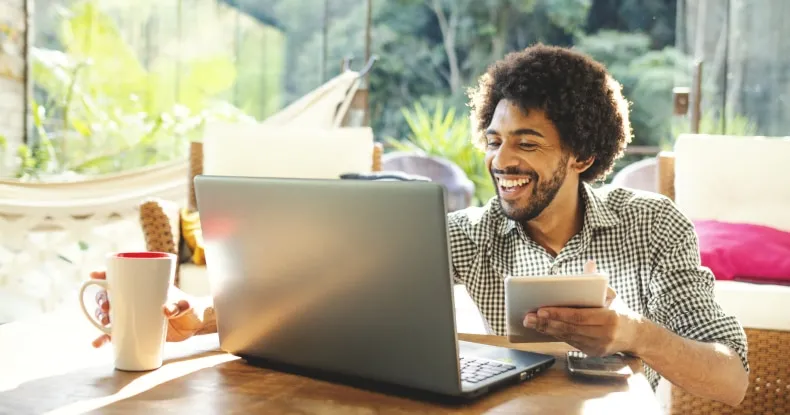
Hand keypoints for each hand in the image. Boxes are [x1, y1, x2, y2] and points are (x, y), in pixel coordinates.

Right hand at [90, 270, 204, 347]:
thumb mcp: (186, 304)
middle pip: (109, 296)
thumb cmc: (189, 308)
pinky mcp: (133, 332)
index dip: (104, 275)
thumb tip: (166, 310)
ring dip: (100, 319)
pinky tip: (97, 344)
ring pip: (108, 315)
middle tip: (105, 306)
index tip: (94, 275)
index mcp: (143, 287)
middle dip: (101, 300)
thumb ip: (179, 306)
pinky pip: (114, 335)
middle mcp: (134, 300)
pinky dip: (104, 339)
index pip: (121, 277)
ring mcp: (132, 316)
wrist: (193, 326)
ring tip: (103, 324)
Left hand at [522, 260, 642, 356]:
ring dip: (546, 330)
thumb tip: (589, 263)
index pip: (579, 316)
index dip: (559, 313)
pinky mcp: (593, 352)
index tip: (541, 309)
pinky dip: (555, 335)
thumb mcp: (612, 294)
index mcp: (610, 317)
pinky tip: (542, 328)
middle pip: (570, 328)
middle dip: (546, 323)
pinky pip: (570, 343)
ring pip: (568, 337)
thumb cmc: (620, 310)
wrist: (636, 335)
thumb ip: (597, 280)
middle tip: (528, 317)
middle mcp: (604, 334)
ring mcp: (598, 346)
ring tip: (530, 322)